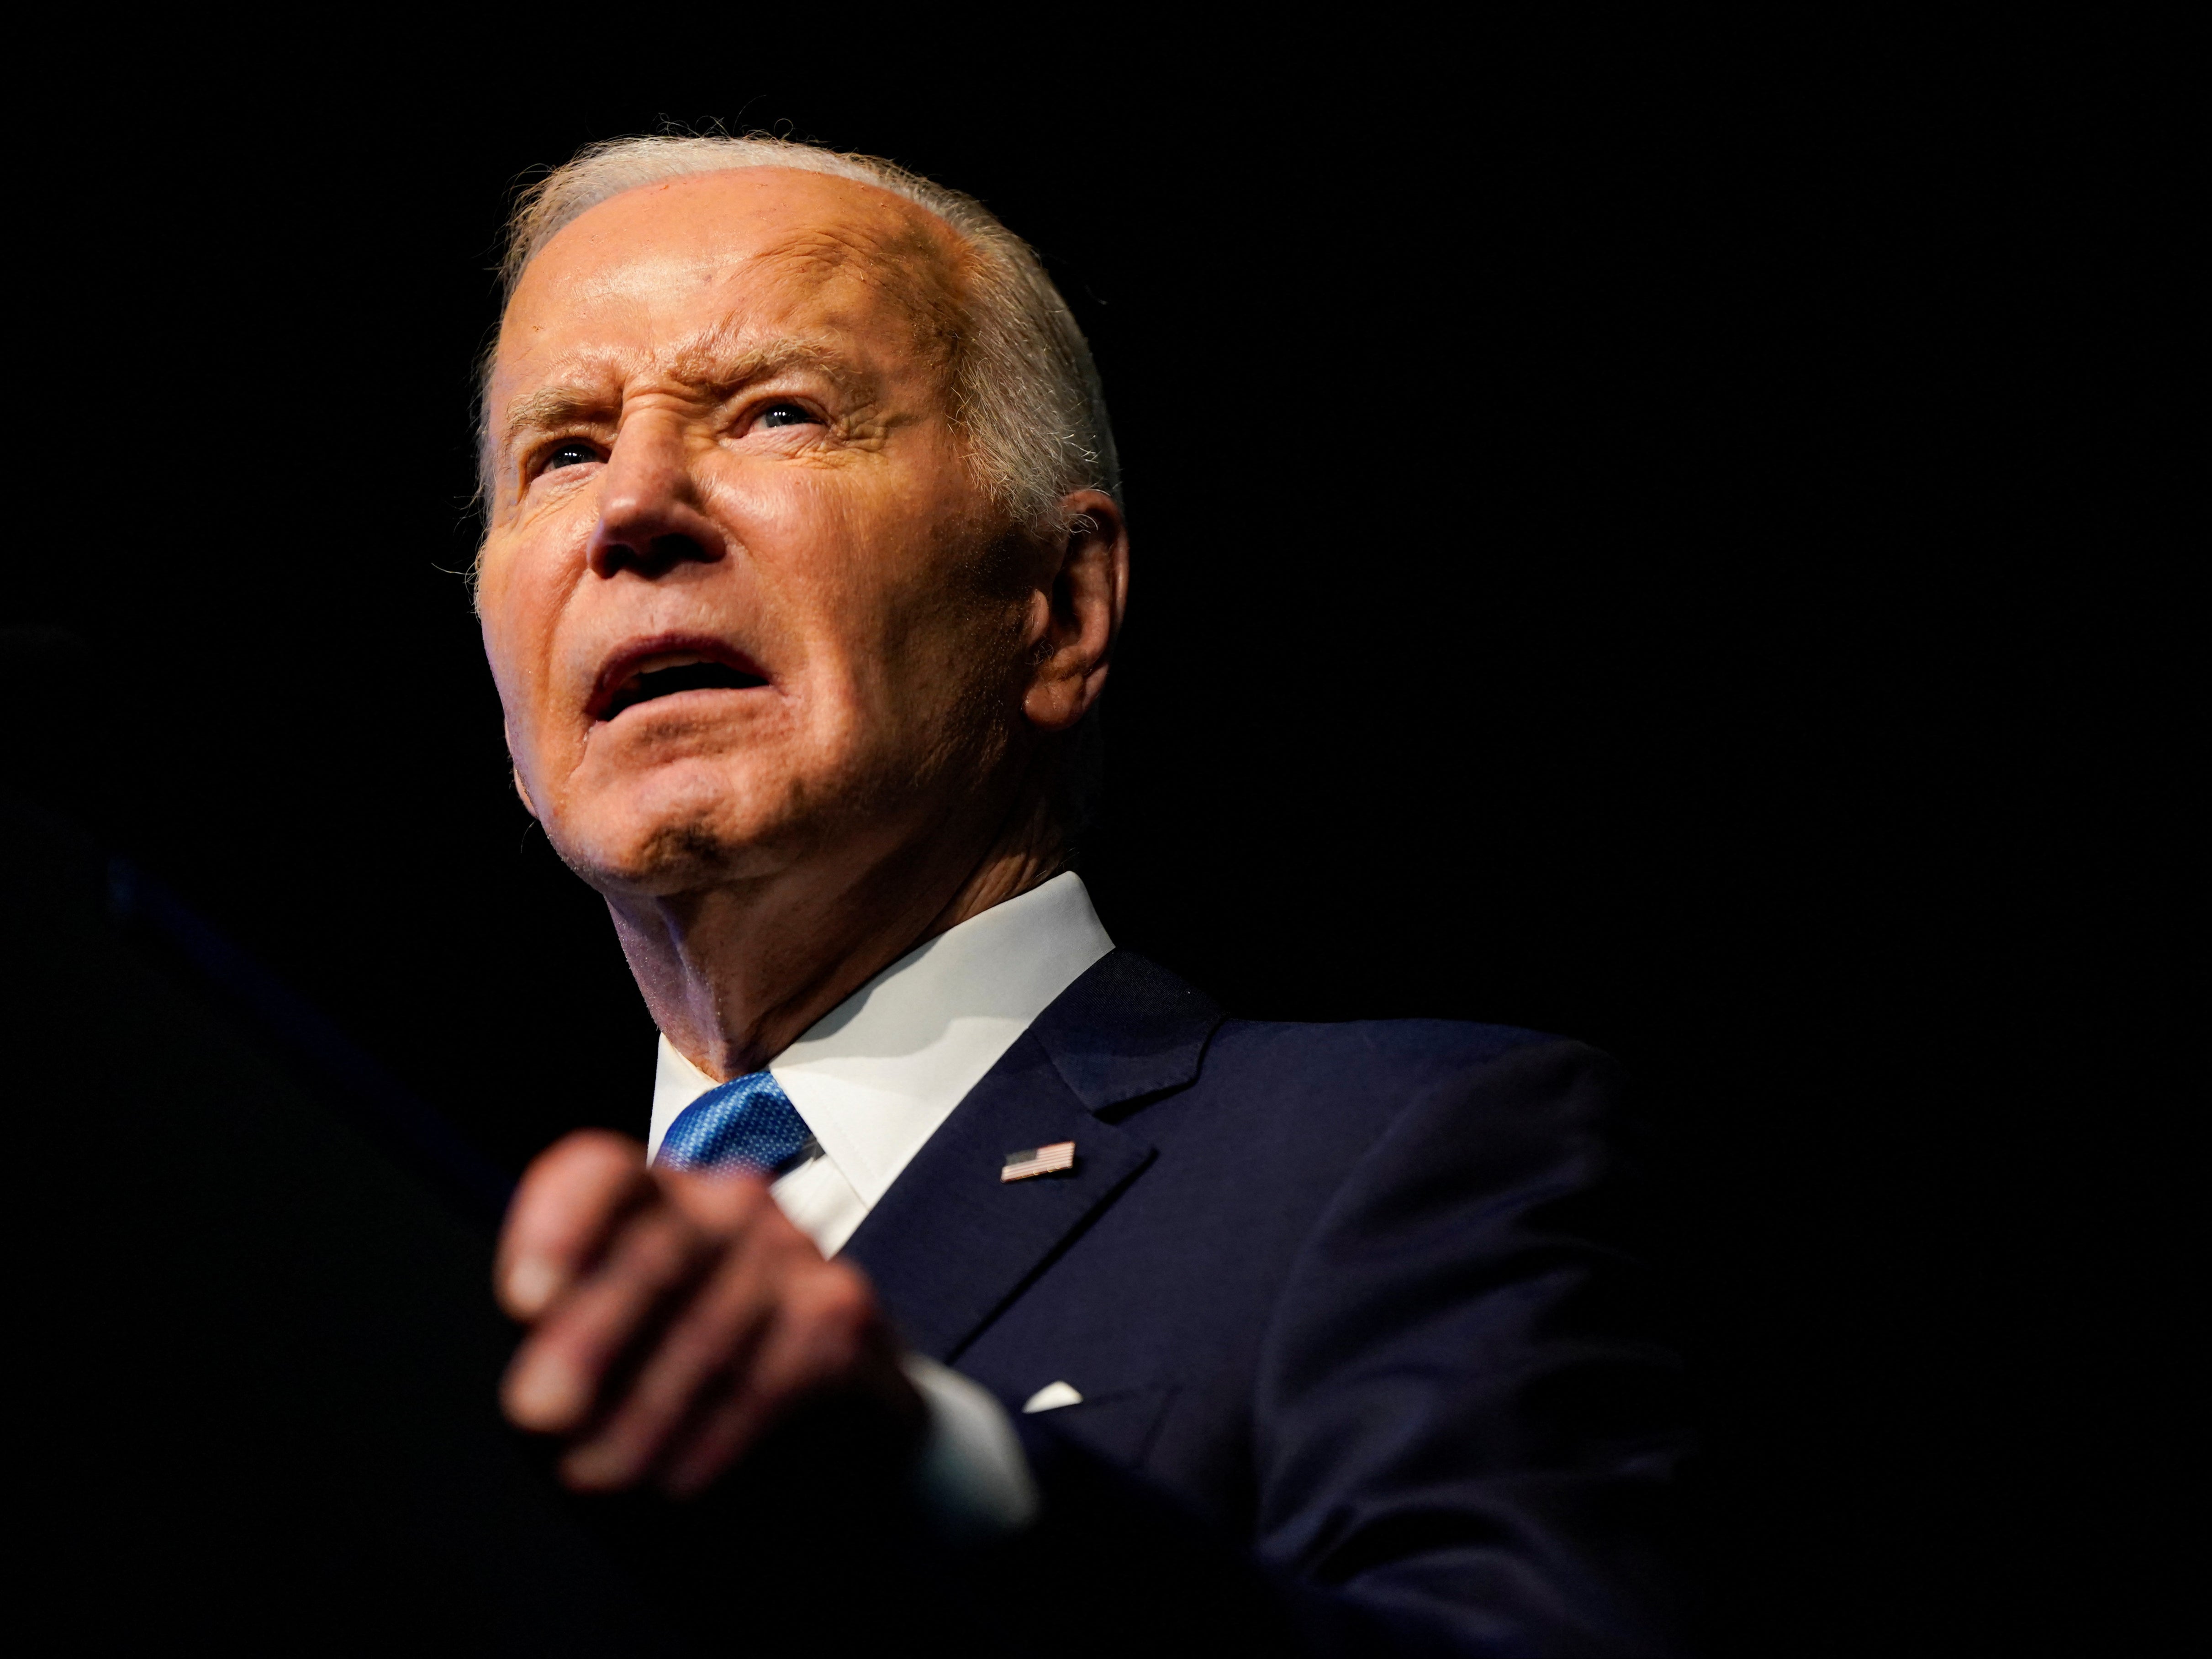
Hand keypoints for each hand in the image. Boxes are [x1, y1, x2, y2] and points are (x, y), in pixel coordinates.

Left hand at [495, 1130, 922, 1495]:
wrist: (821, 1432)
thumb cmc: (691, 1377)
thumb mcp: (610, 1349)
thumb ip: (564, 1334)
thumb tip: (535, 1393)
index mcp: (655, 1197)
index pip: (602, 1173)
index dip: (559, 1221)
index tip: (524, 1299)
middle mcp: (729, 1204)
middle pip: (656, 1249)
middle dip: (590, 1338)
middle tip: (540, 1411)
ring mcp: (793, 1251)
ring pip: (710, 1324)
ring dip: (643, 1410)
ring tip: (593, 1471)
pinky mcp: (842, 1313)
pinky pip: (771, 1374)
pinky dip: (716, 1434)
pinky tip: (676, 1476)